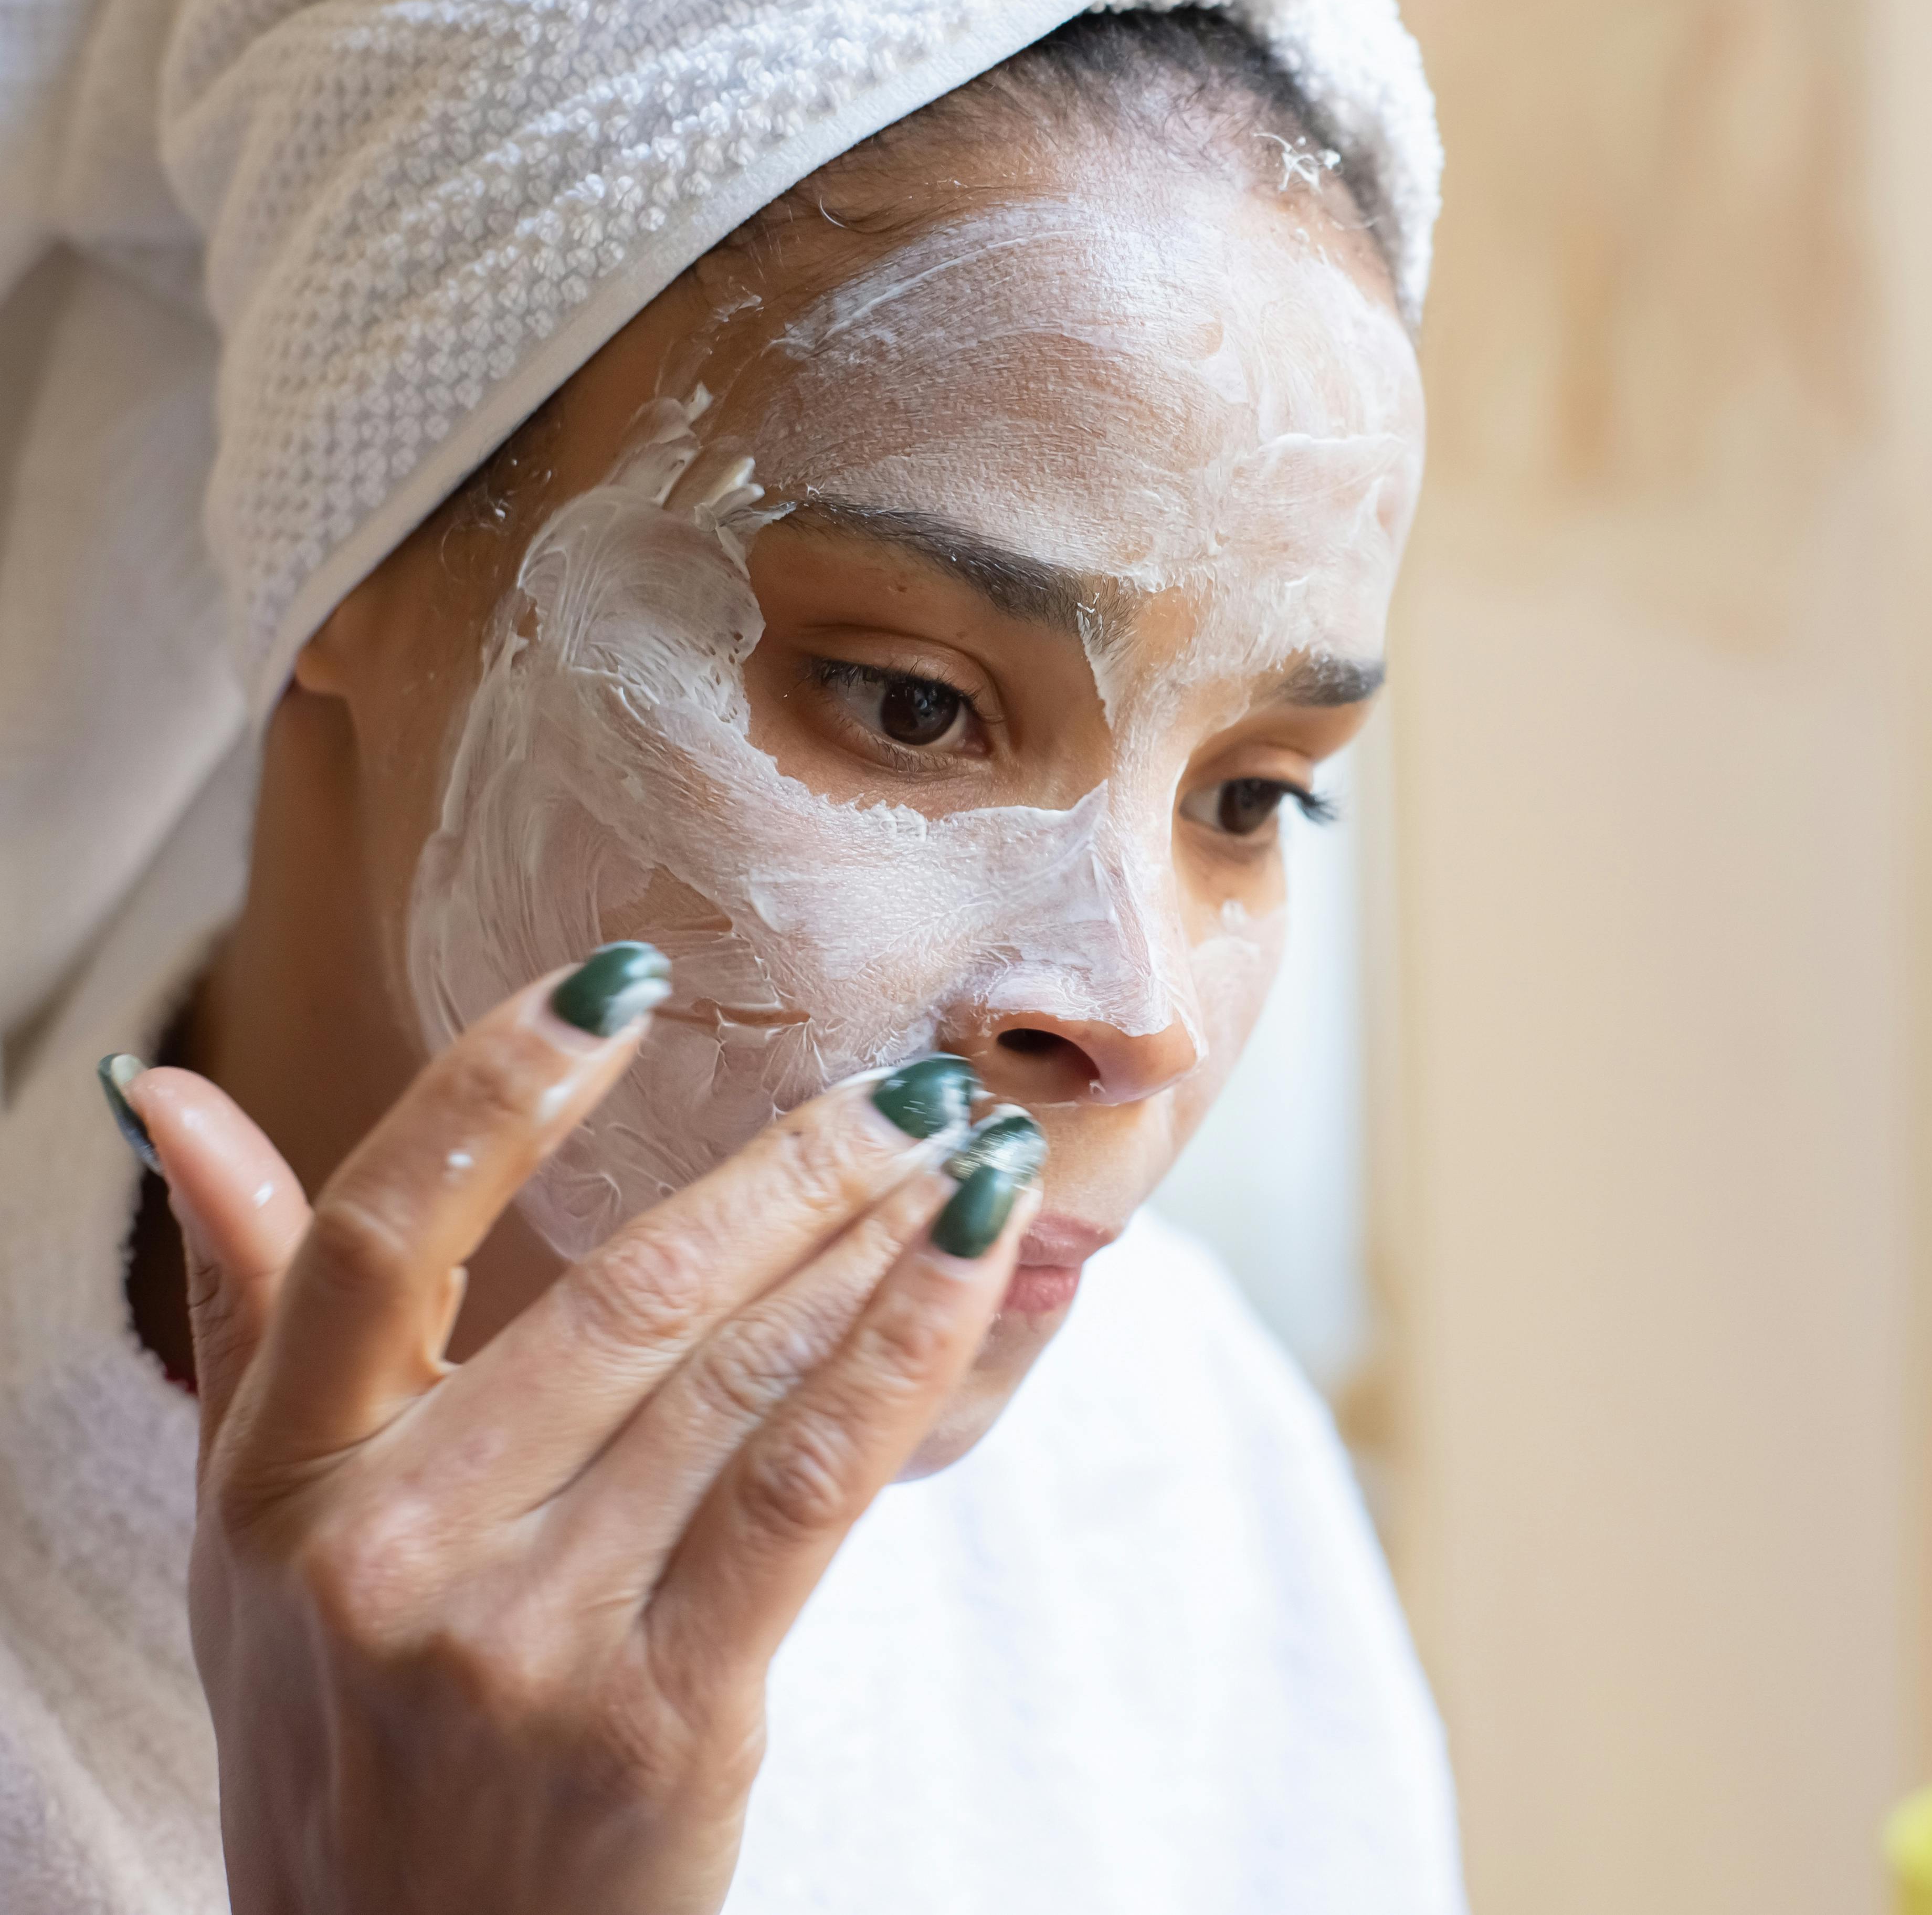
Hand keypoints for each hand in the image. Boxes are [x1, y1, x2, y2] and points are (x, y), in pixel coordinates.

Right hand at [127, 947, 1043, 1914]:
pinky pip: (808, 1487)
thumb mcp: (247, 1543)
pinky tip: (980, 1257)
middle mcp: (392, 1551)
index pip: (381, 1226)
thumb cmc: (345, 1731)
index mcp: (282, 1486)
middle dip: (790, 1165)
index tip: (622, 974)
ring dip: (875, 1239)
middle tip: (907, 1080)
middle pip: (618, 1293)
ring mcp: (527, 1637)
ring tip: (969, 1150)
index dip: (500, 1082)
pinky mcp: (661, 1712)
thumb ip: (248, 1311)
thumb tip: (177, 1100)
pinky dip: (908, 1351)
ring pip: (733, 1373)